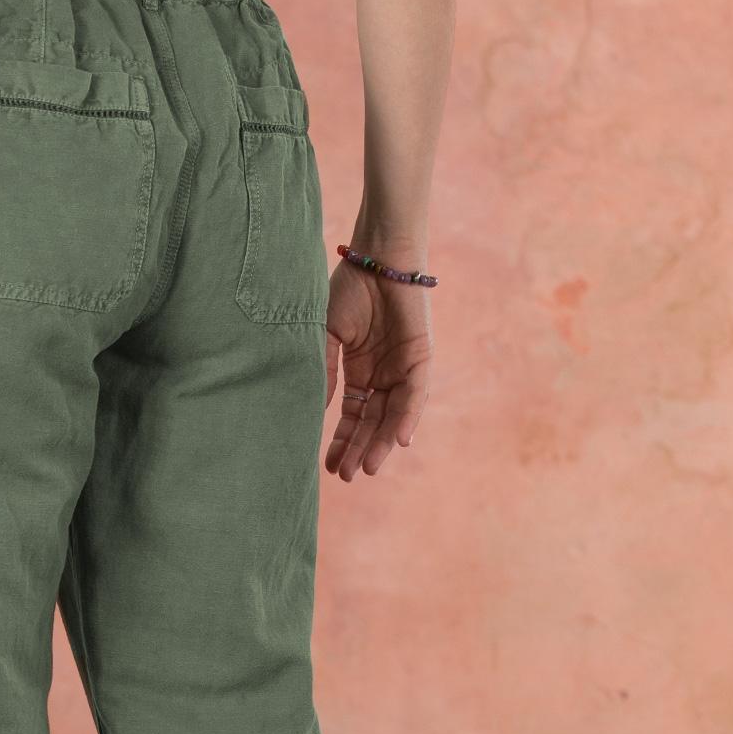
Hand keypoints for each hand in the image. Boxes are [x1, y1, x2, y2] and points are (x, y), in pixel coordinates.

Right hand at [323, 256, 432, 481]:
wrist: (374, 256)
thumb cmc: (346, 290)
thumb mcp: (326, 338)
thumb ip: (324, 374)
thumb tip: (311, 414)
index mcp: (360, 371)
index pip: (352, 416)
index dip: (342, 441)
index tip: (330, 467)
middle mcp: (383, 374)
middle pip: (372, 422)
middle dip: (360, 449)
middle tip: (348, 477)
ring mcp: (403, 367)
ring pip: (394, 414)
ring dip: (382, 442)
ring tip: (369, 467)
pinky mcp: (421, 356)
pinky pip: (416, 393)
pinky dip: (408, 416)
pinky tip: (398, 440)